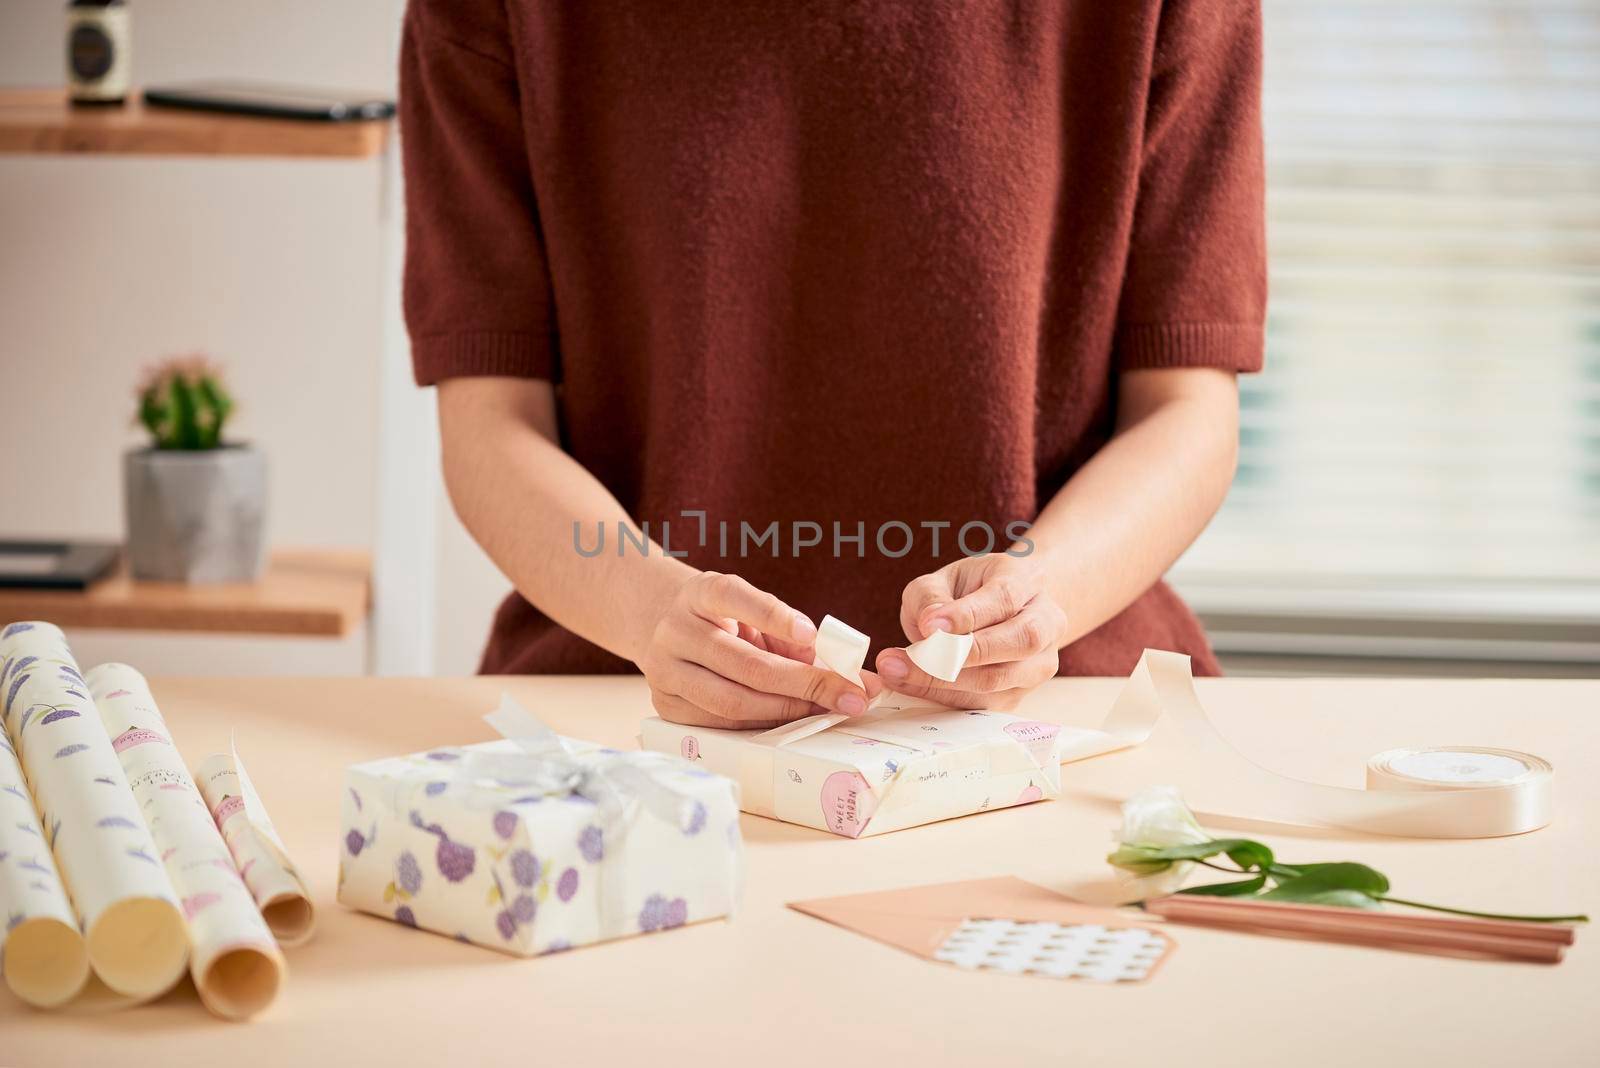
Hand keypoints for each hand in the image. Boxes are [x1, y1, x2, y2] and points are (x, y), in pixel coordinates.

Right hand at [638, 570, 874, 729]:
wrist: (668, 632)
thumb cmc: (727, 623)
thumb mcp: (754, 613)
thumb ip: (792, 634)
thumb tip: (841, 670)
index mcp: (700, 593)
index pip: (734, 596)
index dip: (774, 616)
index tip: (812, 634)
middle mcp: (676, 629)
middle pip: (744, 664)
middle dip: (804, 684)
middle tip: (849, 695)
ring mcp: (664, 669)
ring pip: (733, 701)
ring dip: (787, 710)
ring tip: (825, 710)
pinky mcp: (665, 705)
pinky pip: (722, 724)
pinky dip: (763, 725)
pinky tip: (791, 719)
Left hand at [873, 554, 1066, 709]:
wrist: (1010, 609)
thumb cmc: (974, 590)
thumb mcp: (946, 578)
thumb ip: (931, 596)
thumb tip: (930, 628)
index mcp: (1026, 583)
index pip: (1004, 599)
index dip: (966, 616)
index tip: (927, 626)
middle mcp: (1045, 624)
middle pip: (1015, 644)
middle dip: (956, 656)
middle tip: (904, 657)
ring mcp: (1037, 664)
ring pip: (997, 680)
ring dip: (941, 681)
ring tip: (894, 670)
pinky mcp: (1019, 694)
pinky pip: (982, 703)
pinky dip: (942, 697)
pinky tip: (908, 684)